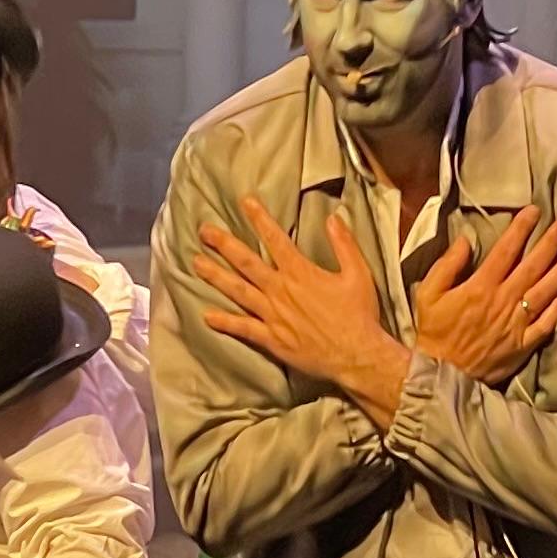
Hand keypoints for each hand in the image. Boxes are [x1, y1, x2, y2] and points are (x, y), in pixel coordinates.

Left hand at [189, 200, 410, 424]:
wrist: (357, 355)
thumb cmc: (359, 314)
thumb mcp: (358, 273)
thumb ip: (344, 244)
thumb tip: (333, 217)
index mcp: (301, 273)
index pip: (275, 239)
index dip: (259, 219)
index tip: (245, 202)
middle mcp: (281, 291)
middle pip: (246, 262)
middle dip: (224, 244)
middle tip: (205, 231)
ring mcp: (273, 316)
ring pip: (238, 292)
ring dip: (216, 276)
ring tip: (197, 263)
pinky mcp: (272, 339)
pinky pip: (243, 328)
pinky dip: (225, 322)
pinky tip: (207, 316)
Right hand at [408, 212, 556, 388]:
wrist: (442, 375)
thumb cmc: (434, 333)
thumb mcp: (428, 294)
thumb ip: (447, 265)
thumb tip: (466, 240)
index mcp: (481, 286)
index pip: (506, 250)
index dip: (521, 228)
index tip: (534, 211)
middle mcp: (503, 301)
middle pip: (533, 266)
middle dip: (551, 242)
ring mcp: (517, 324)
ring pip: (545, 292)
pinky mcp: (524, 344)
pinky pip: (547, 322)